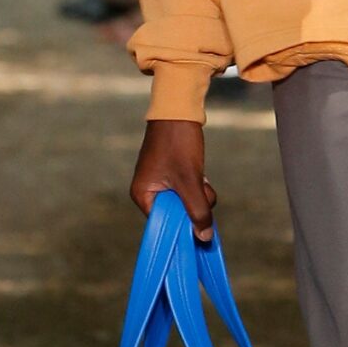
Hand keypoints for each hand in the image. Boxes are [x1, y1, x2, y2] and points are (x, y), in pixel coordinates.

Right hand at [130, 118, 217, 240]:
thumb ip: (197, 210)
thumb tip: (205, 238)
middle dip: (194, 206)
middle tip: (200, 188)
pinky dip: (197, 186)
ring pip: (185, 202)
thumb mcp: (190, 180)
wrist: (179, 109)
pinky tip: (200, 173)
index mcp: (142, 195)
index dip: (182, 227)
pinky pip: (187, 190)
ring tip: (201, 178)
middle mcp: (147, 191)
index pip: (163, 225)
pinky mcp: (171, 174)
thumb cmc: (178, 143)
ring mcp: (160, 182)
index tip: (200, 228)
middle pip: (176, 214)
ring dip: (199, 195)